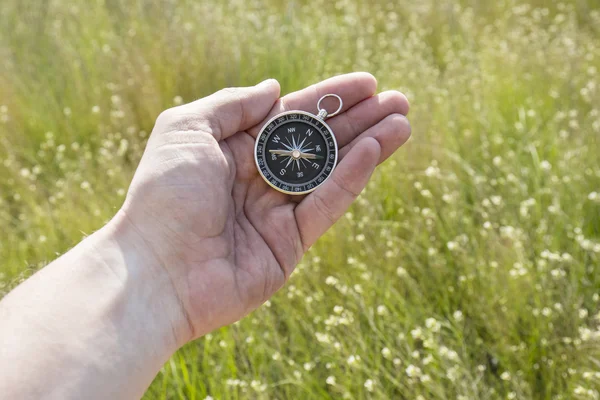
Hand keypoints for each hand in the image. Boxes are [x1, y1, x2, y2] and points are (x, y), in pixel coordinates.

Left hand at [118, 73, 410, 343]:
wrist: (155, 271)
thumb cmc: (163, 196)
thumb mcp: (186, 130)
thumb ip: (231, 105)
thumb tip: (274, 89)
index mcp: (234, 151)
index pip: (291, 118)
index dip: (329, 100)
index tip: (366, 84)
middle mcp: (258, 180)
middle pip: (318, 144)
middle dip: (358, 121)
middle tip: (398, 101)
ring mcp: (275, 215)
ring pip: (330, 173)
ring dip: (368, 146)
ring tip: (402, 122)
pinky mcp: (288, 246)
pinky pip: (325, 206)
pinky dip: (351, 179)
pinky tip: (374, 152)